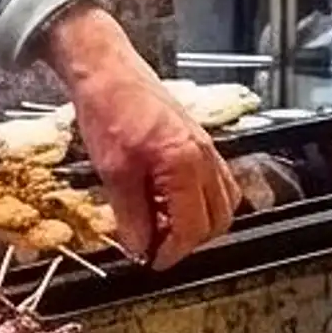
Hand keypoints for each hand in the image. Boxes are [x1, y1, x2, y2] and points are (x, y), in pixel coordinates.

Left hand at [37, 4, 238, 266]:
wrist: (107, 70)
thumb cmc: (108, 110)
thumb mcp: (112, 170)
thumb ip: (130, 214)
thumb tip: (138, 248)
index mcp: (186, 165)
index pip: (192, 228)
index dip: (172, 252)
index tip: (151, 262)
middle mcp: (206, 157)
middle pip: (218, 220)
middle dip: (190, 240)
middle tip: (157, 246)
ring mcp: (208, 148)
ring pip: (224, 202)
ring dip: (199, 222)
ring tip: (163, 225)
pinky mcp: (200, 140)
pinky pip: (217, 181)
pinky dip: (201, 200)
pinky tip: (169, 200)